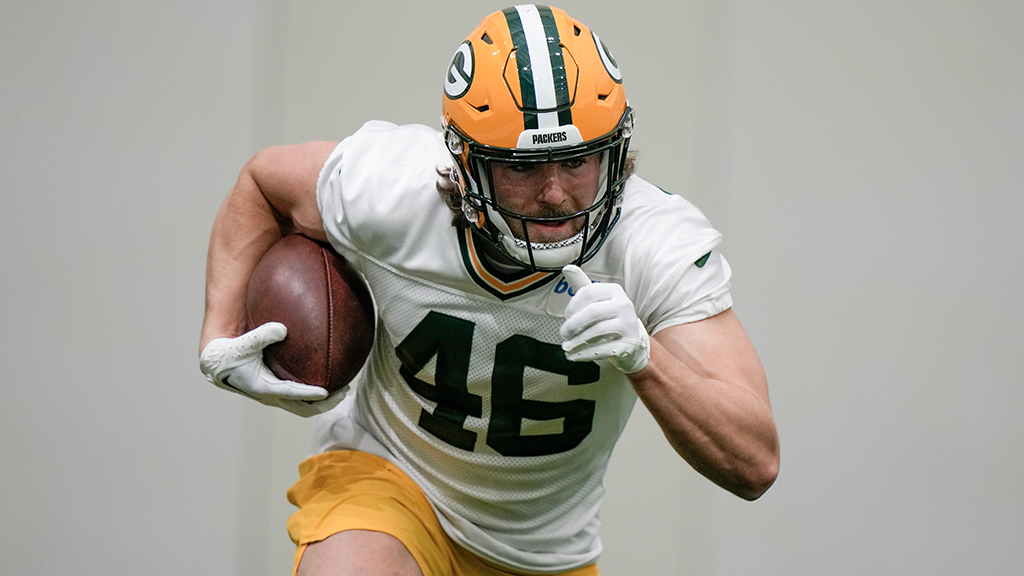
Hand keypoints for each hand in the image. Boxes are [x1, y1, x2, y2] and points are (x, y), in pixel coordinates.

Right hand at [199, 322, 343, 416]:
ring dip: (323, 402)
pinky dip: (314, 393)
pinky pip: (300, 397)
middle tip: (344, 391)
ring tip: (342, 389)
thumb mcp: (243, 343)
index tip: (327, 391)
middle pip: (304, 408)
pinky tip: (327, 377)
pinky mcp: (277, 391)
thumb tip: (283, 328)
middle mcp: (272, 396)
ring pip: (304, 406)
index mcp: (265, 388)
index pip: (293, 394)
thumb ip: (262, 336)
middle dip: (326, 403)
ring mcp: (275, 397)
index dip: (310, 394)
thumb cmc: (231, 353)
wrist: (217, 364)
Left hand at [559, 265, 649, 373]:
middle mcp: (624, 304)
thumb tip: (567, 268)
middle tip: (564, 334)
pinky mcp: (629, 342)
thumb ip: (582, 285)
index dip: (572, 307)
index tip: (566, 317)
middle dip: (572, 325)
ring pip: (597, 331)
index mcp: (614, 290)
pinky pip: (603, 348)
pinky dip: (584, 354)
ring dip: (577, 341)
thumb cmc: (608, 319)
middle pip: (592, 312)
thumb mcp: (597, 301)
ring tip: (567, 347)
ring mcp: (628, 323)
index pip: (587, 293)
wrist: (631, 342)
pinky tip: (575, 355)